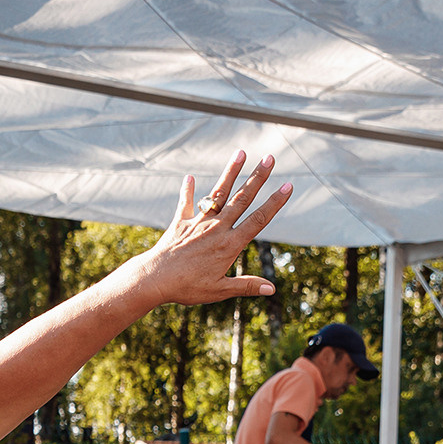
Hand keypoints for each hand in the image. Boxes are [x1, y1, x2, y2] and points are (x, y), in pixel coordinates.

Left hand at [126, 152, 292, 308]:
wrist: (154, 279)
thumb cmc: (187, 288)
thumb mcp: (219, 290)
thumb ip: (246, 286)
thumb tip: (272, 290)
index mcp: (229, 244)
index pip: (258, 219)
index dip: (275, 202)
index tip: (288, 186)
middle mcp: (217, 228)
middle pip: (242, 198)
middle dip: (258, 177)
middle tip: (270, 158)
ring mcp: (198, 222)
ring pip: (218, 193)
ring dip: (230, 172)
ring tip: (240, 153)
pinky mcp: (180, 222)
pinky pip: (186, 203)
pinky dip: (187, 191)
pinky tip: (188, 177)